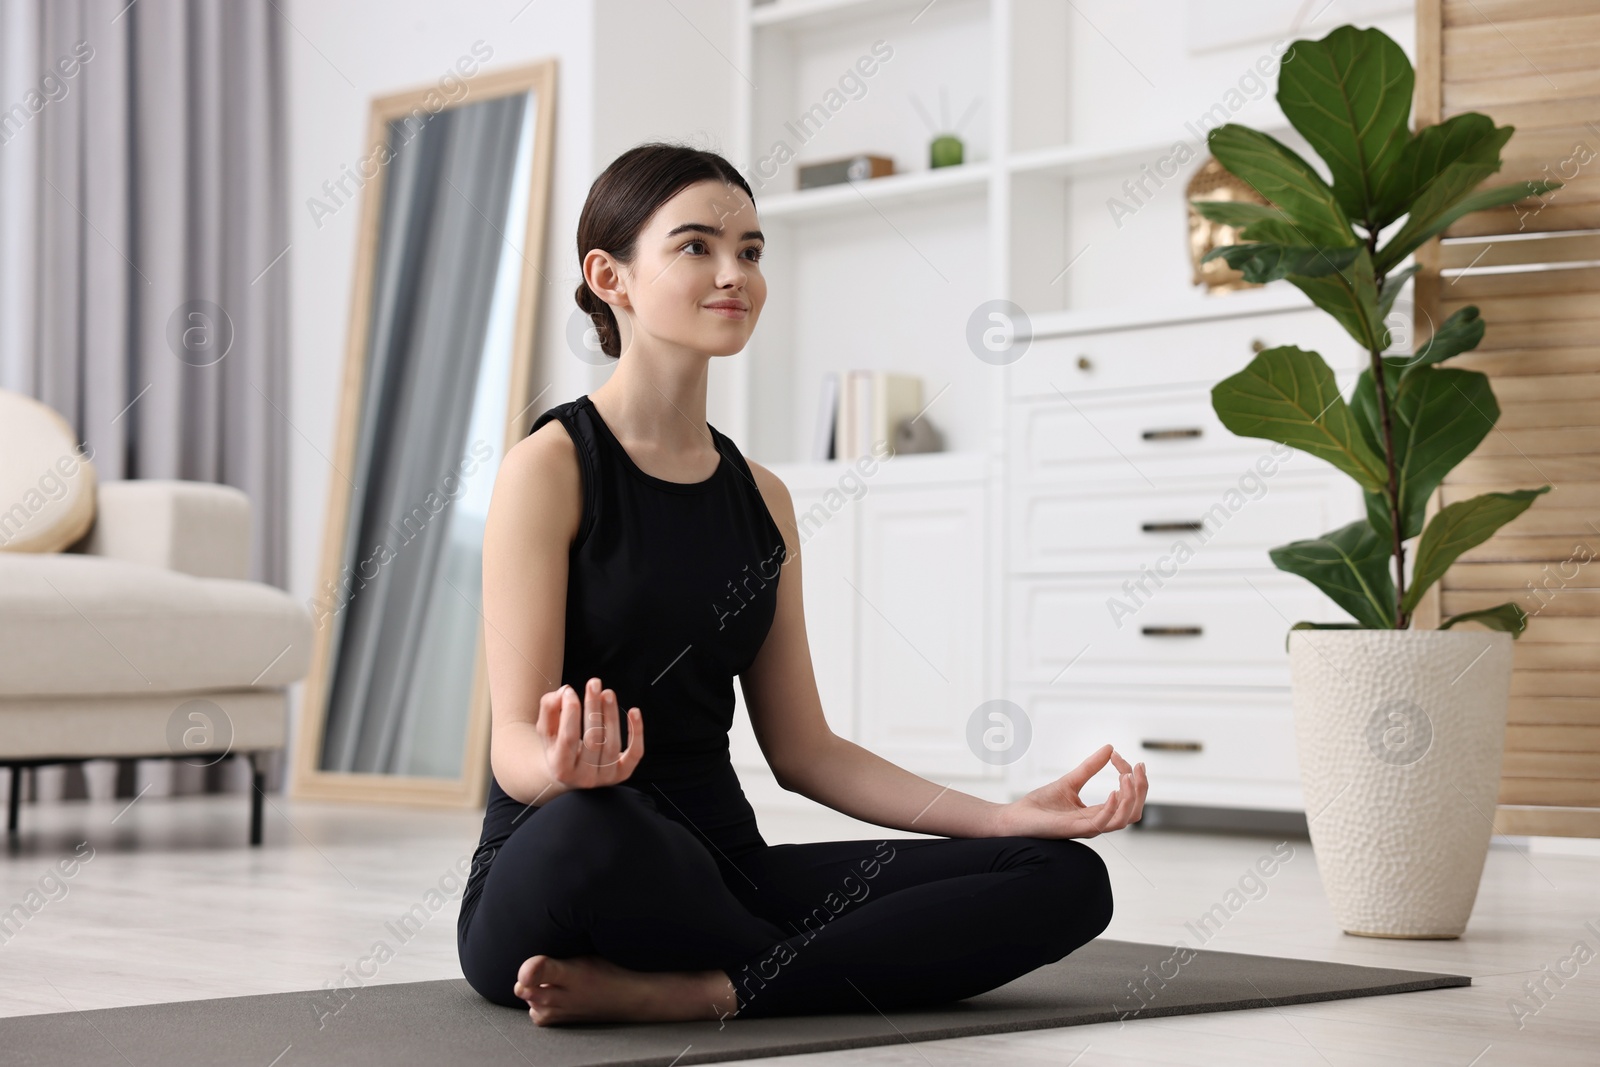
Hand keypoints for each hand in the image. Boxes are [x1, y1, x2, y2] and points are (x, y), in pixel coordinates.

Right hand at [536, 676, 642, 788]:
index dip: (570, 712)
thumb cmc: (559, 746)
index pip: (568, 738)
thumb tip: (564, 691)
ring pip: (613, 744)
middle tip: (594, 683)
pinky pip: (635, 752)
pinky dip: (636, 731)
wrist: (572, 774)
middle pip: (593, 740)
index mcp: (561, 768)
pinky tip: (634, 711)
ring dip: (611, 714)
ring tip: (607, 693)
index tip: (570, 691)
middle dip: (594, 708)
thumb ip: (549, 709)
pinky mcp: (623, 773)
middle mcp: (584, 777)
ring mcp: (605, 778)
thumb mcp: (547, 730)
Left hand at [994, 744, 1146, 838]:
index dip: (1129, 776)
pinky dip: (1111, 808)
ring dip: (1130, 797)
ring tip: (1127, 776)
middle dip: (1141, 788)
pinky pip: (1102, 823)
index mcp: (1097, 813)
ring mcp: (1087, 828)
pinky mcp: (1074, 830)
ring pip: (1124, 819)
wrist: (1015, 818)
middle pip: (1133, 811)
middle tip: (1138, 766)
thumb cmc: (1041, 805)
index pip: (1126, 798)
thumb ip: (1089, 768)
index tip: (1118, 756)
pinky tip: (1113, 791)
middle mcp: (1097, 822)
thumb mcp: (1070, 781)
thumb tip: (1110, 748)